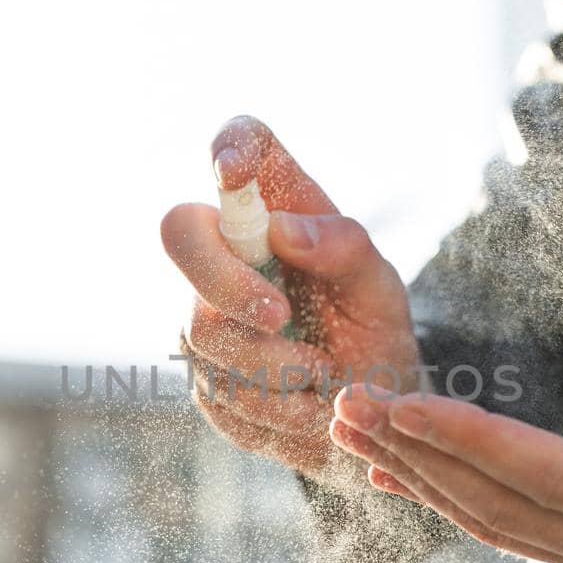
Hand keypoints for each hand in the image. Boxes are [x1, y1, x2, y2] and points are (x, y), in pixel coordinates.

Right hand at [161, 116, 419, 482]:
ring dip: (274, 364)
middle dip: (228, 282)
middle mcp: (228, 254)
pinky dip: (274, 408)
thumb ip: (344, 251)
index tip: (232, 171)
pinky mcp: (205, 378)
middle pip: (182, 234)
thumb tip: (282, 230)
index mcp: (278, 210)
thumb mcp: (380, 290)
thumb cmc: (373, 333)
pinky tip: (307, 407)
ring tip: (324, 375)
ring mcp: (205, 316)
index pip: (241, 144)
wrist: (371, 417)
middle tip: (283, 317)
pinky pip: (219, 392)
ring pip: (203, 330)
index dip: (228, 146)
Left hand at [328, 366, 562, 562]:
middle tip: (346, 406)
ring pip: (495, 523)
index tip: (400, 403)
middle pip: (501, 505)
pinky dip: (451, 501)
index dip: (467, 440)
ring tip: (355, 433)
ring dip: (420, 478)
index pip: (543, 477)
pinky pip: (512, 530)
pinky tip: (402, 477)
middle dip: (418, 456)